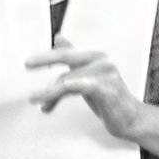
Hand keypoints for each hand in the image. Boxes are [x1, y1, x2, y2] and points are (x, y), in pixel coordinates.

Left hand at [25, 44, 144, 143]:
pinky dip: (58, 94)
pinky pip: (77, 88)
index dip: (47, 56)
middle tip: (28, 64)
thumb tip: (59, 38)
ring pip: (68, 79)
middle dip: (45, 61)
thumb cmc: (109, 99)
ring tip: (36, 100)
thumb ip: (74, 59)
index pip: (67, 53)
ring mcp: (105, 74)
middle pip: (67, 59)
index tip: (29, 62)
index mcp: (96, 57)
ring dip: (49, 92)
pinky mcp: (106, 88)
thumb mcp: (88, 77)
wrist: (131, 120)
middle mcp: (102, 61)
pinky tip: (47, 103)